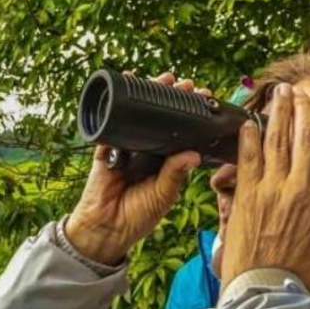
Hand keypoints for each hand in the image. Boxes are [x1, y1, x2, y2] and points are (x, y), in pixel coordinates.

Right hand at [65, 73, 204, 265]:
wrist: (106, 229)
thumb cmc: (136, 217)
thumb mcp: (163, 194)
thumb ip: (175, 173)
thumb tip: (193, 154)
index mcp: (164, 163)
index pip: (180, 134)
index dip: (191, 118)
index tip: (203, 100)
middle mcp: (147, 152)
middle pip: (160, 120)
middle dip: (173, 100)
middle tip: (187, 85)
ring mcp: (126, 148)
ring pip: (139, 117)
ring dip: (149, 96)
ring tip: (166, 79)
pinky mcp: (106, 148)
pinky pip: (112, 123)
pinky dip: (117, 105)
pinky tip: (127, 85)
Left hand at [220, 83, 309, 291]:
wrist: (262, 290)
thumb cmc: (299, 279)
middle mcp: (300, 189)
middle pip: (308, 139)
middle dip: (308, 110)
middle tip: (304, 92)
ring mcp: (271, 190)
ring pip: (278, 141)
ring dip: (279, 113)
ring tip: (280, 93)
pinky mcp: (246, 195)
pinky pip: (247, 159)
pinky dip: (248, 138)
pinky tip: (249, 122)